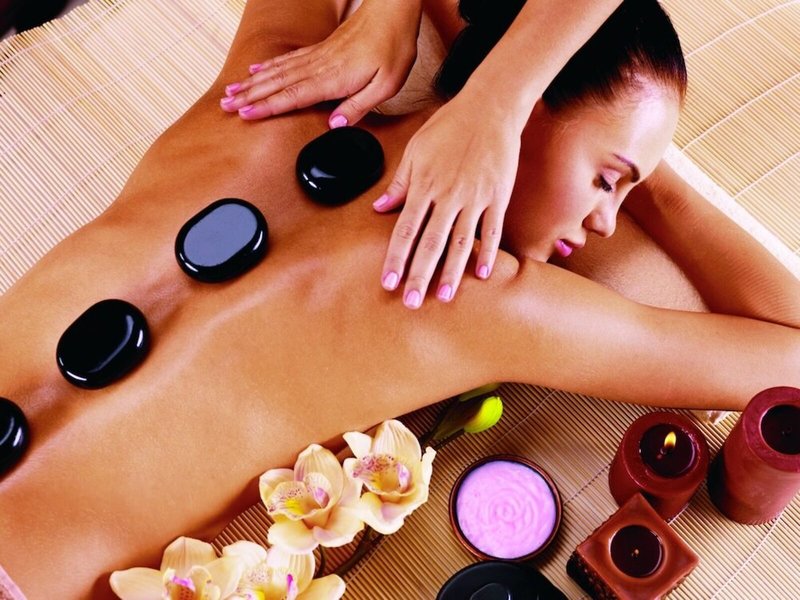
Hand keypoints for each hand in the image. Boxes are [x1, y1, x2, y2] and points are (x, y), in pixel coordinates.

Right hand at [219, 0, 421, 125]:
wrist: (392, 11)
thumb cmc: (392, 47)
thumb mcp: (386, 85)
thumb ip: (358, 106)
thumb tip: (334, 125)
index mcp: (334, 78)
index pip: (293, 95)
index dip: (268, 107)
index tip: (246, 114)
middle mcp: (319, 66)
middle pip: (277, 83)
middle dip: (250, 96)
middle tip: (226, 106)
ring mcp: (317, 56)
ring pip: (277, 71)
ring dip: (252, 83)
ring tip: (231, 92)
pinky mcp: (320, 49)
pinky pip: (287, 59)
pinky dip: (267, 66)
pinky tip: (255, 71)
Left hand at [376, 92, 521, 308]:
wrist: (490, 106)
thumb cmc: (449, 126)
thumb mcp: (415, 150)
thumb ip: (399, 183)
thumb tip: (379, 207)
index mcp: (424, 185)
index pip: (405, 230)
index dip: (396, 258)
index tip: (388, 282)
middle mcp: (448, 196)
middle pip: (430, 243)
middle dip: (420, 276)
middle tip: (412, 302)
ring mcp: (475, 197)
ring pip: (461, 242)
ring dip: (451, 272)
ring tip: (443, 297)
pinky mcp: (498, 196)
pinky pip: (493, 229)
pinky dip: (489, 252)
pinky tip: (483, 274)